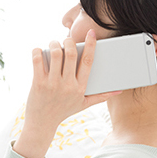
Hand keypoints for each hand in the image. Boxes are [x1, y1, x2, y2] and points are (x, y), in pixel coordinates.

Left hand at [13, 29, 120, 157]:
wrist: (42, 124)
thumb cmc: (63, 111)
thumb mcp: (83, 104)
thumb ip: (101, 96)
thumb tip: (119, 91)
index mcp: (80, 88)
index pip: (88, 62)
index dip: (91, 45)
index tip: (91, 34)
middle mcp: (67, 85)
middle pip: (72, 54)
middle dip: (69, 41)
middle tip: (66, 40)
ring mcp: (52, 84)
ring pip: (56, 54)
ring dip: (54, 44)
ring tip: (53, 44)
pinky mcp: (38, 83)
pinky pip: (38, 61)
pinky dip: (37, 52)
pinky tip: (38, 50)